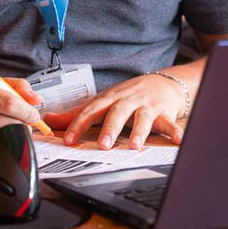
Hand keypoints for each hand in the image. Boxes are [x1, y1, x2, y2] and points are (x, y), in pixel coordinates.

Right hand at [0, 77, 41, 155]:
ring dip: (13, 135)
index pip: (8, 103)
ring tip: (11, 126)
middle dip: (24, 125)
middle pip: (8, 124)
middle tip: (28, 122)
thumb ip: (12, 86)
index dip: (27, 111)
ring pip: (1, 139)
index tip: (35, 113)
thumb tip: (36, 99)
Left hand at [46, 74, 185, 150]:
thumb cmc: (130, 95)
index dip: (79, 124)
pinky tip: (178, 140)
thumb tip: (49, 120)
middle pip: (117, 113)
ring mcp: (147, 106)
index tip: (68, 140)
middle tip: (103, 145)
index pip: (91, 111)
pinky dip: (175, 132)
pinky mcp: (165, 113)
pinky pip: (170, 123)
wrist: (163, 82)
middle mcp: (128, 101)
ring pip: (143, 118)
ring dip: (139, 131)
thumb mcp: (104, 101)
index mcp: (110, 99)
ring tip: (134, 145)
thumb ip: (78, 113)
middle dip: (110, 129)